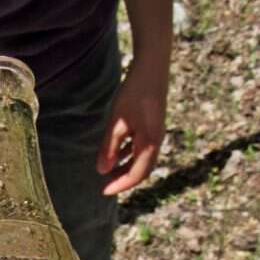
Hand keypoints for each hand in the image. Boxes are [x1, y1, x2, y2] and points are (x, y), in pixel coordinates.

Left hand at [96, 58, 167, 195]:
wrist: (152, 68)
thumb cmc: (134, 94)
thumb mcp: (117, 123)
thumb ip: (109, 148)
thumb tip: (102, 171)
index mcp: (149, 144)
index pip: (137, 175)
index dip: (120, 185)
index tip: (104, 191)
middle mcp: (156, 142)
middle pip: (141, 170)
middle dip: (123, 179)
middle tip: (105, 185)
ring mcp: (156, 133)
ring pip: (141, 159)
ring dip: (125, 167)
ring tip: (108, 171)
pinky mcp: (153, 125)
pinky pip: (141, 147)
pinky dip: (128, 153)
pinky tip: (116, 152)